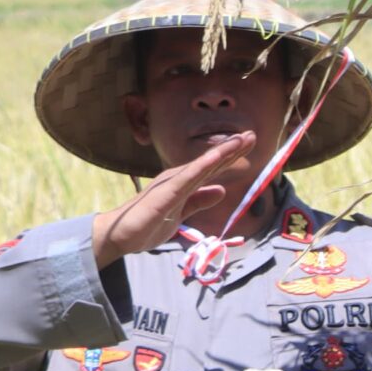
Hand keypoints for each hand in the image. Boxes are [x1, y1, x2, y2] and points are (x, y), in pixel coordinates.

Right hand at [89, 133, 254, 264]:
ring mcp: (172, 184)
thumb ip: (199, 201)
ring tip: (240, 139)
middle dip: (231, 148)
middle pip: (210, 162)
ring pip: (202, 166)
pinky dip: (202, 166)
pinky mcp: (166, 194)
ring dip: (222, 152)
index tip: (249, 143)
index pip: (211, 168)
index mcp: (183, 184)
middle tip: (252, 134)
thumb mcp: (181, 214)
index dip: (230, 155)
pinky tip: (216, 157)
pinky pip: (188, 179)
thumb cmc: (147, 224)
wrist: (119, 236)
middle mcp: (178, 179)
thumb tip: (221, 190)